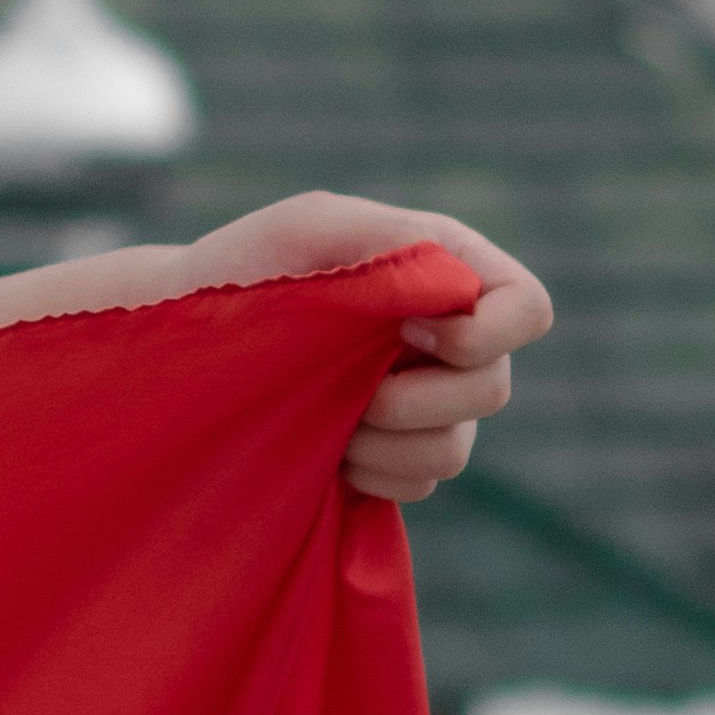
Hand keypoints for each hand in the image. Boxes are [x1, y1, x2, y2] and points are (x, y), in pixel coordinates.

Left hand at [177, 192, 554, 501]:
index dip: (487, 334)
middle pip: (495, 389)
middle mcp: (449, 339)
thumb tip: (456, 294)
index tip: (409, 335)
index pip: (528, 308)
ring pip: (455, 451)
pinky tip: (327, 449)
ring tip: (329, 420)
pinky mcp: (397, 456)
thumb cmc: (246, 269)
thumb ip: (392, 242)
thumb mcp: (312, 228)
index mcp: (445, 271)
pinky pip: (417, 486)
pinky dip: (371, 474)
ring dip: (386, 445)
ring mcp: (428, 403)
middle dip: (418, 402)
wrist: (186, 341)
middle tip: (354, 395)